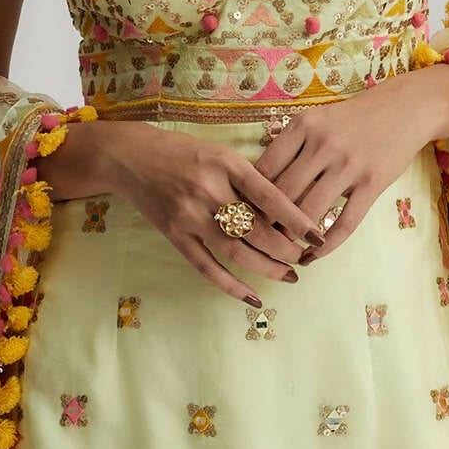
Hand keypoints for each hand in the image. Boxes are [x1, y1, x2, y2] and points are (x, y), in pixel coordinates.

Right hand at [79, 119, 326, 305]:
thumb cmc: (184, 152)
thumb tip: (286, 210)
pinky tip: (252, 297)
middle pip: (256, 229)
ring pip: (236, 251)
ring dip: (267, 268)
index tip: (317, 235)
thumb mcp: (221, 153)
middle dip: (286, 249)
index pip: (270, 197)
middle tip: (306, 258)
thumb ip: (250, 178)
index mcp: (226, 165)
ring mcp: (190, 216)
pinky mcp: (175, 236)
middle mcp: (209, 191)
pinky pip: (206, 267)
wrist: (131, 158)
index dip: (296, 219)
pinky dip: (230, 285)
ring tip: (289, 276)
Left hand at [251, 63, 448, 262]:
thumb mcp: (317, 119)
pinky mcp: (372, 183)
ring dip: (292, 236)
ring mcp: (348, 165)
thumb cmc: (355, 117)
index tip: (242, 215)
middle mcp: (323, 145)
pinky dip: (326, 244)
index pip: (265, 169)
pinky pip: (345, 223)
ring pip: (309, 211)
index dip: (250, 197)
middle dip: (266, 222)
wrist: (406, 108)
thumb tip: (258, 184)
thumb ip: (291, 146)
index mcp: (303, 126)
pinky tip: (314, 255)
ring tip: (281, 251)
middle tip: (256, 241)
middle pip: (282, 194)